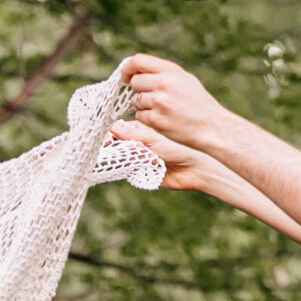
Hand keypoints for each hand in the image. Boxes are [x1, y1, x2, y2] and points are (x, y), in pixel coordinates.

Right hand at [105, 118, 221, 195]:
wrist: (193, 168)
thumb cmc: (178, 148)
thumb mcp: (153, 139)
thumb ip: (133, 135)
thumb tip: (113, 127)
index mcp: (141, 131)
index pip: (119, 131)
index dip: (111, 135)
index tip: (107, 140)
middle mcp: (137, 144)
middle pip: (117, 145)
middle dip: (114, 148)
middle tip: (115, 150)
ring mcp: (138, 158)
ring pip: (121, 159)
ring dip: (122, 160)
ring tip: (127, 159)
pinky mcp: (140, 173)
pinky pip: (127, 172)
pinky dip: (127, 171)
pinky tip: (130, 168)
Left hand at [115, 53, 235, 152]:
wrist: (210, 126)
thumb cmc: (197, 103)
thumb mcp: (184, 80)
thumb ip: (163, 73)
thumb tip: (138, 70)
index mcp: (171, 70)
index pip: (138, 61)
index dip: (128, 68)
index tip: (126, 77)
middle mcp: (163, 84)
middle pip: (135, 82)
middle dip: (138, 90)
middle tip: (151, 97)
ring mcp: (158, 102)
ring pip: (135, 100)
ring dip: (143, 106)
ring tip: (162, 109)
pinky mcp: (155, 120)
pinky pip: (139, 116)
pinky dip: (146, 118)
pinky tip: (162, 119)